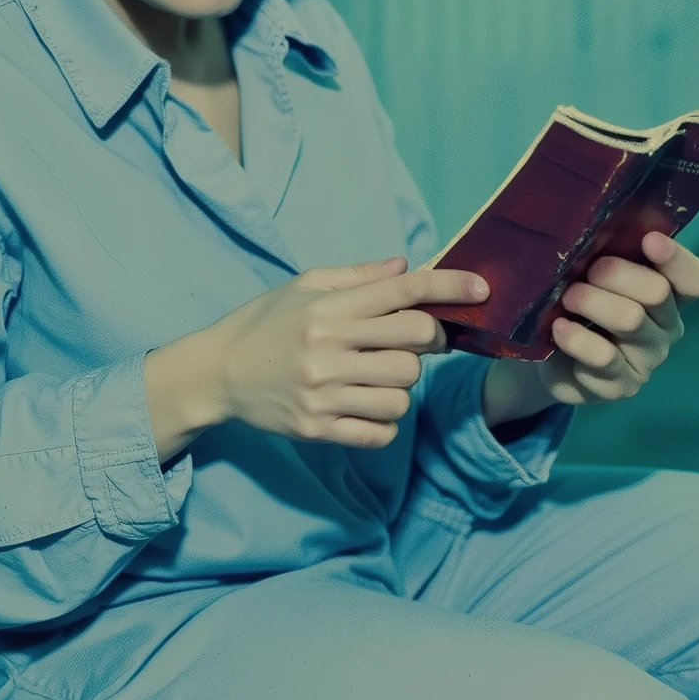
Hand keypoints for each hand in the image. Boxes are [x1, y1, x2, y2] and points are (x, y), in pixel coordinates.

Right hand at [145, 256, 489, 458]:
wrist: (216, 373)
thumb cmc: (265, 323)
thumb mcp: (304, 286)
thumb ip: (357, 277)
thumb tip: (407, 267)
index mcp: (328, 309)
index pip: (403, 292)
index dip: (449, 287)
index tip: (481, 289)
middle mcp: (327, 349)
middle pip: (416, 343)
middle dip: (428, 341)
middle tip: (416, 342)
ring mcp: (323, 393)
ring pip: (403, 392)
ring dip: (402, 386)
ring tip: (379, 377)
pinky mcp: (317, 428)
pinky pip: (380, 432)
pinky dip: (384, 422)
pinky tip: (367, 407)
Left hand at [541, 231, 698, 404]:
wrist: (552, 357)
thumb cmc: (581, 304)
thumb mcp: (596, 275)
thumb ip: (609, 254)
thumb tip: (598, 228)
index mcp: (670, 296)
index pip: (695, 279)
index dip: (677, 259)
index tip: (649, 240)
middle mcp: (667, 328)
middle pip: (657, 292)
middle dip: (617, 273)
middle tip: (585, 271)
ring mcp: (647, 360)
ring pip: (630, 320)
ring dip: (593, 301)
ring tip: (567, 297)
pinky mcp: (621, 386)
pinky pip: (603, 358)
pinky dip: (577, 338)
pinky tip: (559, 329)